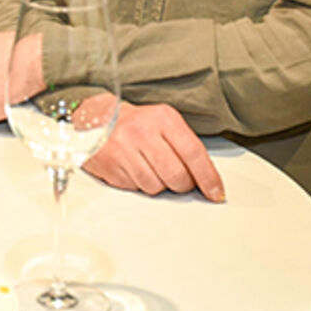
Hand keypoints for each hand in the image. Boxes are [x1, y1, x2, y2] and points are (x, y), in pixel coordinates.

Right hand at [82, 100, 224, 201]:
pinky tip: (134, 168)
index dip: (208, 178)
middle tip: (178, 178)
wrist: (95, 120)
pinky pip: (137, 188)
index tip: (216, 193)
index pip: (193, 153)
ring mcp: (124, 150)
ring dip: (159, 184)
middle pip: (177, 176)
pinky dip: (140, 184)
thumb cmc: (136, 124)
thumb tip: (207, 179)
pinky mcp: (111, 166)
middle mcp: (143, 132)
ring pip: (157, 187)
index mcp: (162, 118)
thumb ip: (185, 146)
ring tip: (150, 167)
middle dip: (182, 184)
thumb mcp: (163, 123)